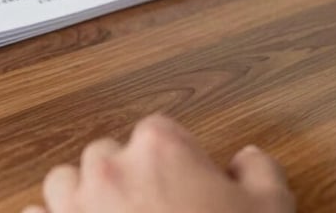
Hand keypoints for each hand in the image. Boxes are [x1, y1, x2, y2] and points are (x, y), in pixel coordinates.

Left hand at [22, 114, 294, 212]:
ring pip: (64, 181)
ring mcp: (75, 208)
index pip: (159, 131)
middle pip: (106, 153)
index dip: (175, 157)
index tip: (186, 182)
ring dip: (81, 194)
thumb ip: (259, 169)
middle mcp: (111, 169)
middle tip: (150, 206)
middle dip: (124, 174)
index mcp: (160, 147)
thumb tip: (246, 160)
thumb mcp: (271, 208)